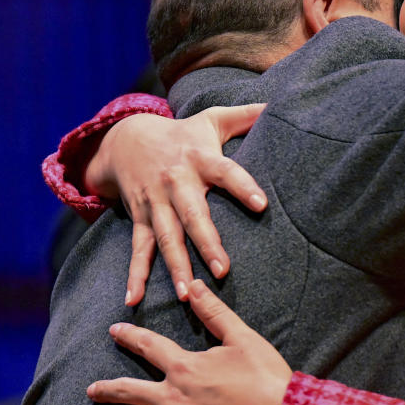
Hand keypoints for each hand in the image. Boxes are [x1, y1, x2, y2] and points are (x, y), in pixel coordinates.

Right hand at [84, 104, 268, 303]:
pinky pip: (138, 249)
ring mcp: (155, 203)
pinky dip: (135, 275)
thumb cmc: (183, 134)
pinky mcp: (139, 217)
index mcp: (199, 159)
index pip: (225, 172)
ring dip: (174, 266)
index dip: (242, 186)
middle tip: (223, 270)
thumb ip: (247, 115)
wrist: (125, 138)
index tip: (261, 204)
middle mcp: (176, 182)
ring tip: (186, 293)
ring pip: (165, 238)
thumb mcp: (212, 119)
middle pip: (193, 215)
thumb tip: (279, 105)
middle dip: (206, 243)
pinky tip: (134, 299)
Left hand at [86, 280, 291, 404]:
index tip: (114, 330)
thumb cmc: (264, 376)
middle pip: (130, 390)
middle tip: (90, 390)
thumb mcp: (242, 337)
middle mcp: (172, 396)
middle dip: (108, 389)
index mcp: (184, 366)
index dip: (130, 337)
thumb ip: (214, 312)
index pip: (149, 346)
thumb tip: (193, 285)